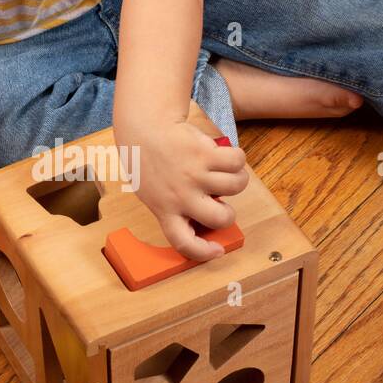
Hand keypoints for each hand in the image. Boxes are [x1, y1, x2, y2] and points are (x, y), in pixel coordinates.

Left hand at [124, 120, 248, 261]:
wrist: (144, 129)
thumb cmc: (149, 163)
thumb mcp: (153, 192)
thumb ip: (174, 207)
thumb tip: (205, 213)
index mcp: (165, 210)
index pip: (184, 243)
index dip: (204, 252)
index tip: (217, 251)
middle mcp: (181, 196)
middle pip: (221, 218)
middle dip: (229, 214)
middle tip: (222, 201)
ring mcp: (194, 175)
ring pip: (235, 186)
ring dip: (237, 179)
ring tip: (227, 172)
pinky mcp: (205, 153)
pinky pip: (237, 161)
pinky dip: (238, 158)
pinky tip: (227, 155)